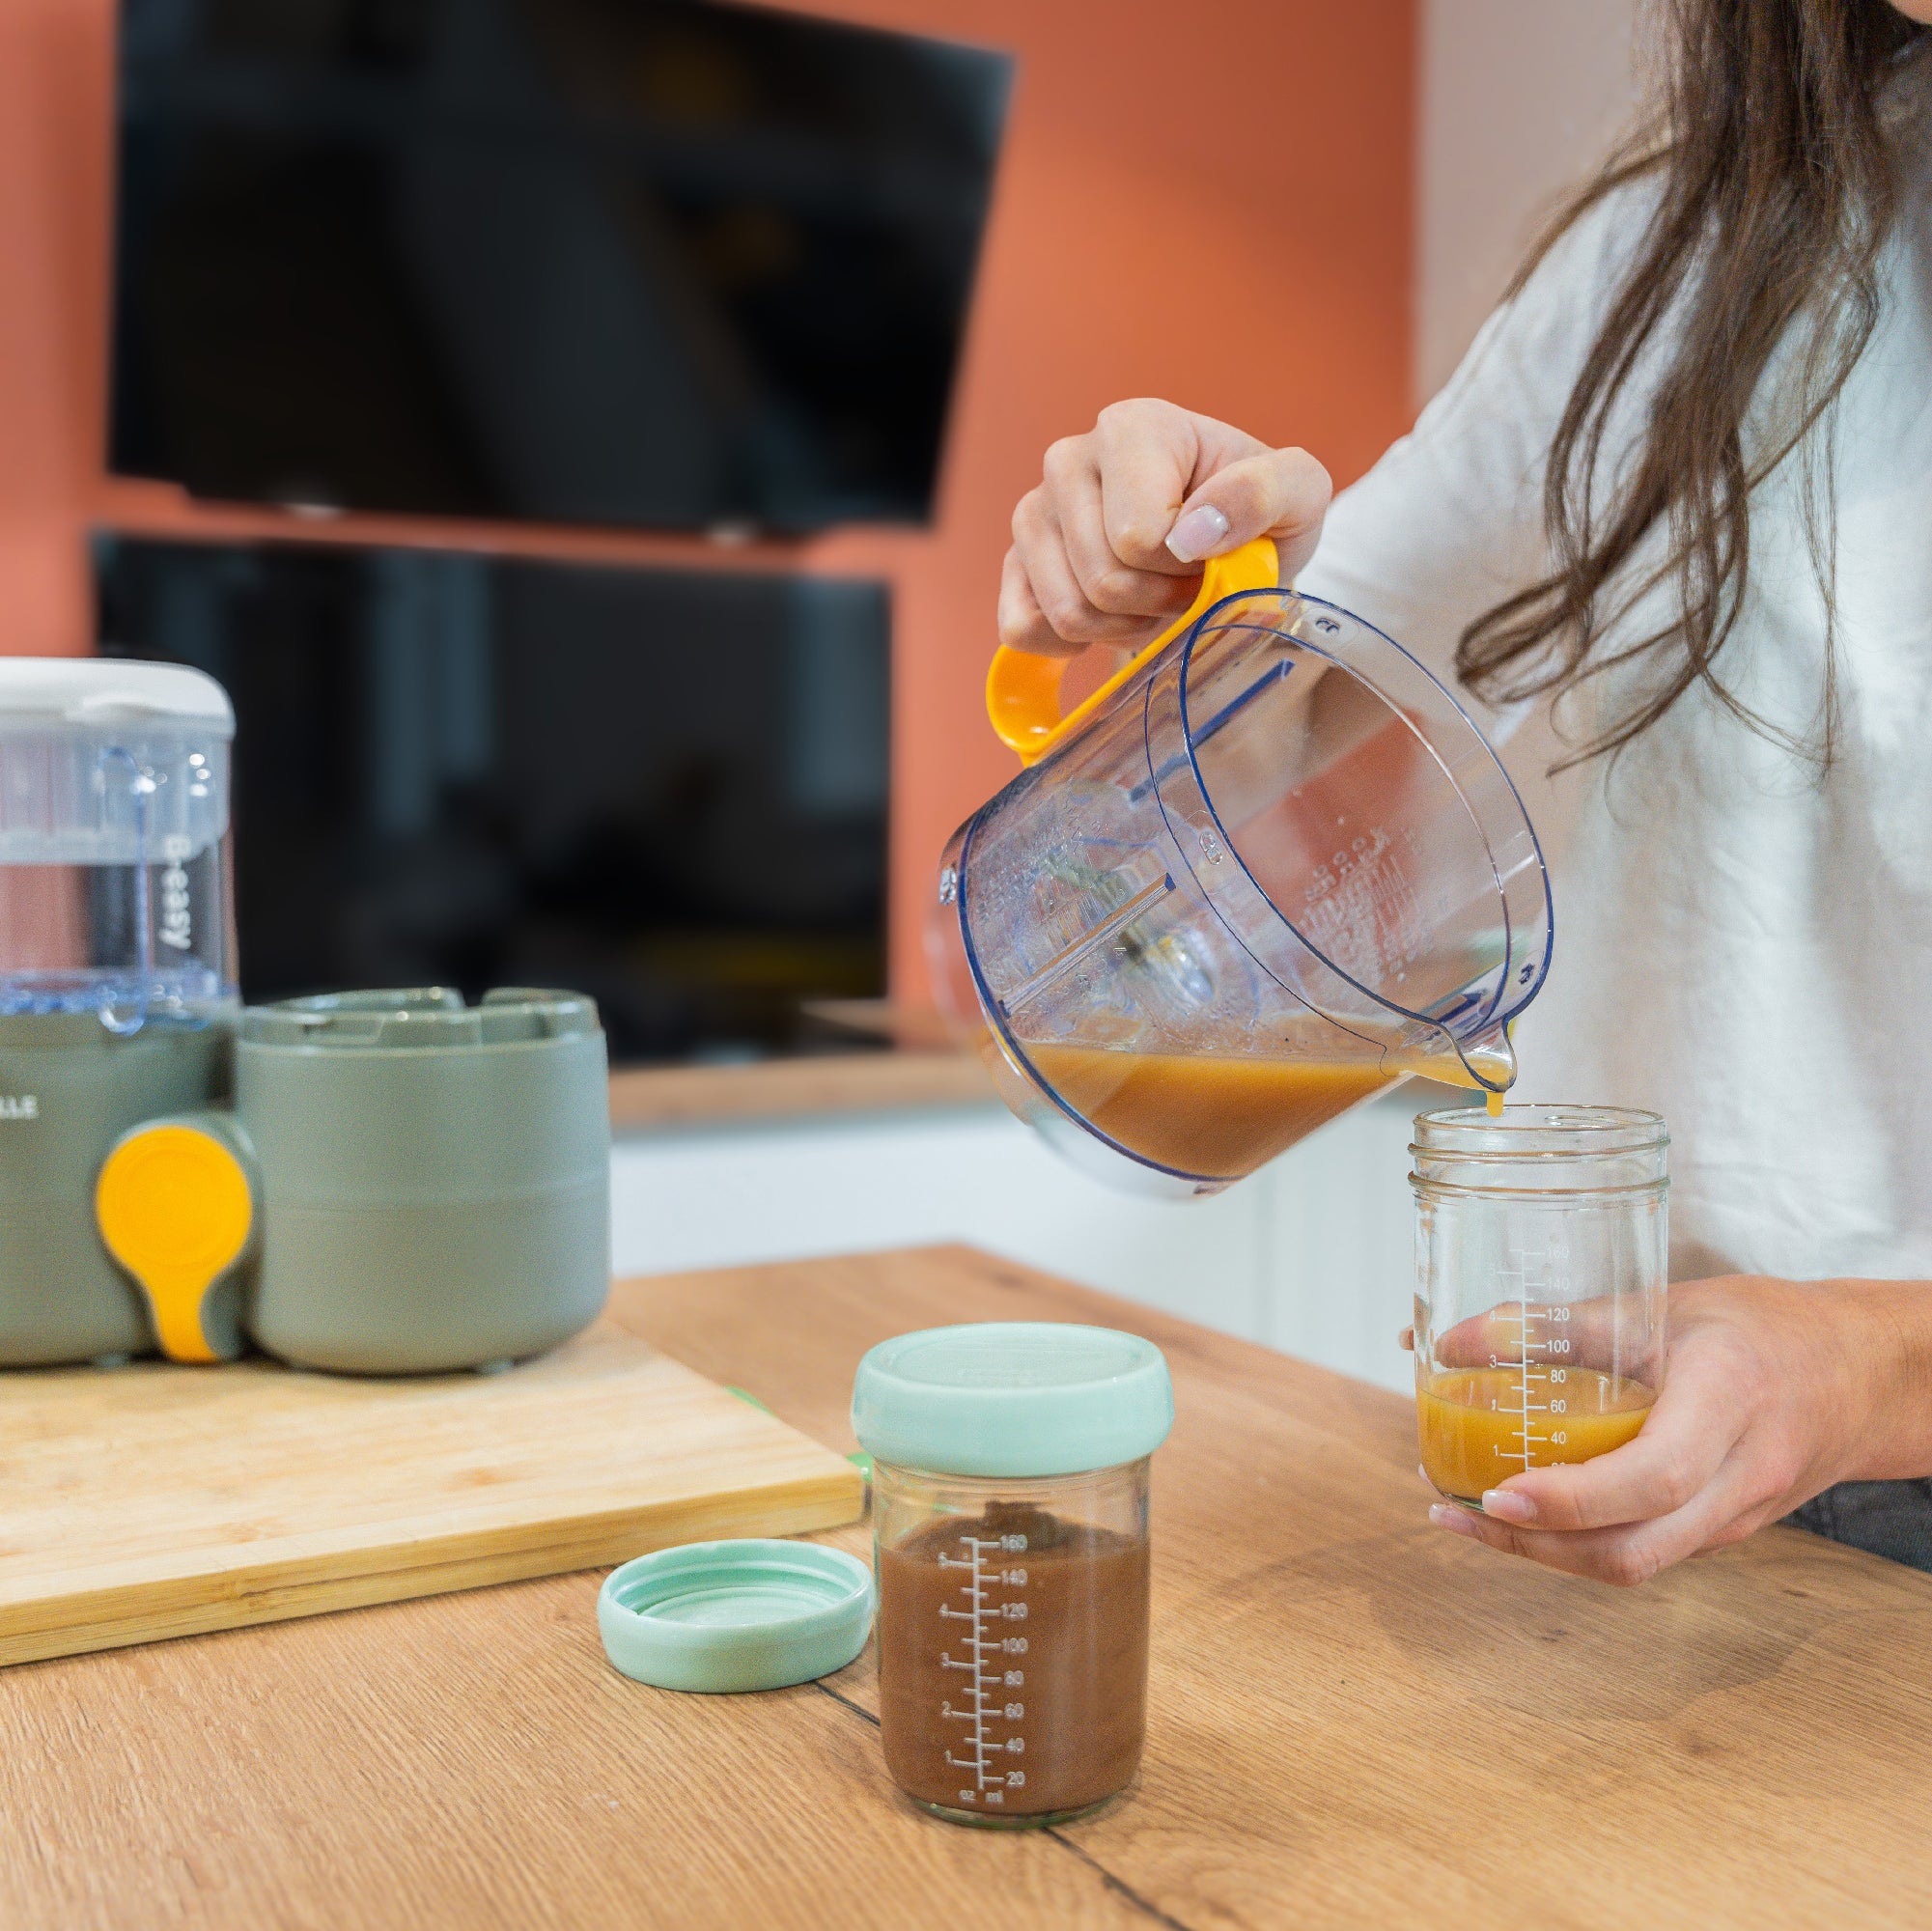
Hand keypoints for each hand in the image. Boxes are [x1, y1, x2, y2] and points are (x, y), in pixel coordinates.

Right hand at [998, 399, 1331, 657]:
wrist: (1229, 545)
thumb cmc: (1259, 517)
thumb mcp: (1299, 495)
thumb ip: (1266, 493)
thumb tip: (1193, 530)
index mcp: (1132, 428)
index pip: (1138, 537)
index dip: (1183, 570)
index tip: (1211, 556)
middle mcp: (1069, 460)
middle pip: (1103, 580)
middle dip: (1158, 603)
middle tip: (1189, 585)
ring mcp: (1034, 513)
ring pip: (1068, 611)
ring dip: (1124, 626)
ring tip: (1156, 598)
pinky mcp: (1016, 563)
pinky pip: (1022, 629)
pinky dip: (1072, 643)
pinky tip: (1108, 619)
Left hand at [1410, 1276, 1931, 1584]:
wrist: (1863, 1376)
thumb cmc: (1763, 1328)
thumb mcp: (1665, 1306)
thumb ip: (1559, 1325)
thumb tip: (1450, 1341)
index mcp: (1728, 1402)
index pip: (1653, 1477)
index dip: (1569, 1498)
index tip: (1495, 1492)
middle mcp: (1739, 1477)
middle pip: (1633, 1547)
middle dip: (1534, 1545)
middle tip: (1456, 1509)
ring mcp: (1735, 1517)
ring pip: (1635, 1563)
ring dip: (1545, 1552)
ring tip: (1469, 1512)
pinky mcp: (1723, 1532)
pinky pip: (1646, 1551)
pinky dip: (1579, 1542)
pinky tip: (1526, 1512)